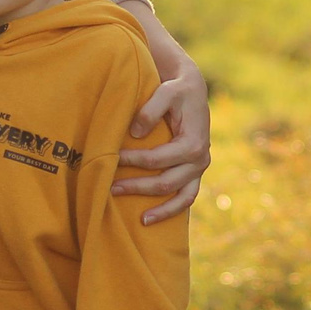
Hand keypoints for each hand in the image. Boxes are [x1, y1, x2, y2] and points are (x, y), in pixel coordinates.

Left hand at [114, 36, 210, 225]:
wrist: (192, 89)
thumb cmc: (176, 90)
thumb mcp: (165, 92)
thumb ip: (150, 110)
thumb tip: (134, 133)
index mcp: (193, 143)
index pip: (157, 159)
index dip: (132, 161)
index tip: (111, 159)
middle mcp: (200, 160)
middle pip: (166, 183)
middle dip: (137, 187)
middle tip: (110, 189)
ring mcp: (199, 169)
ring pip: (181, 198)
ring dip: (160, 210)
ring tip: (140, 220)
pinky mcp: (195, 172)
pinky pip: (186, 197)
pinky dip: (172, 210)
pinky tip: (153, 216)